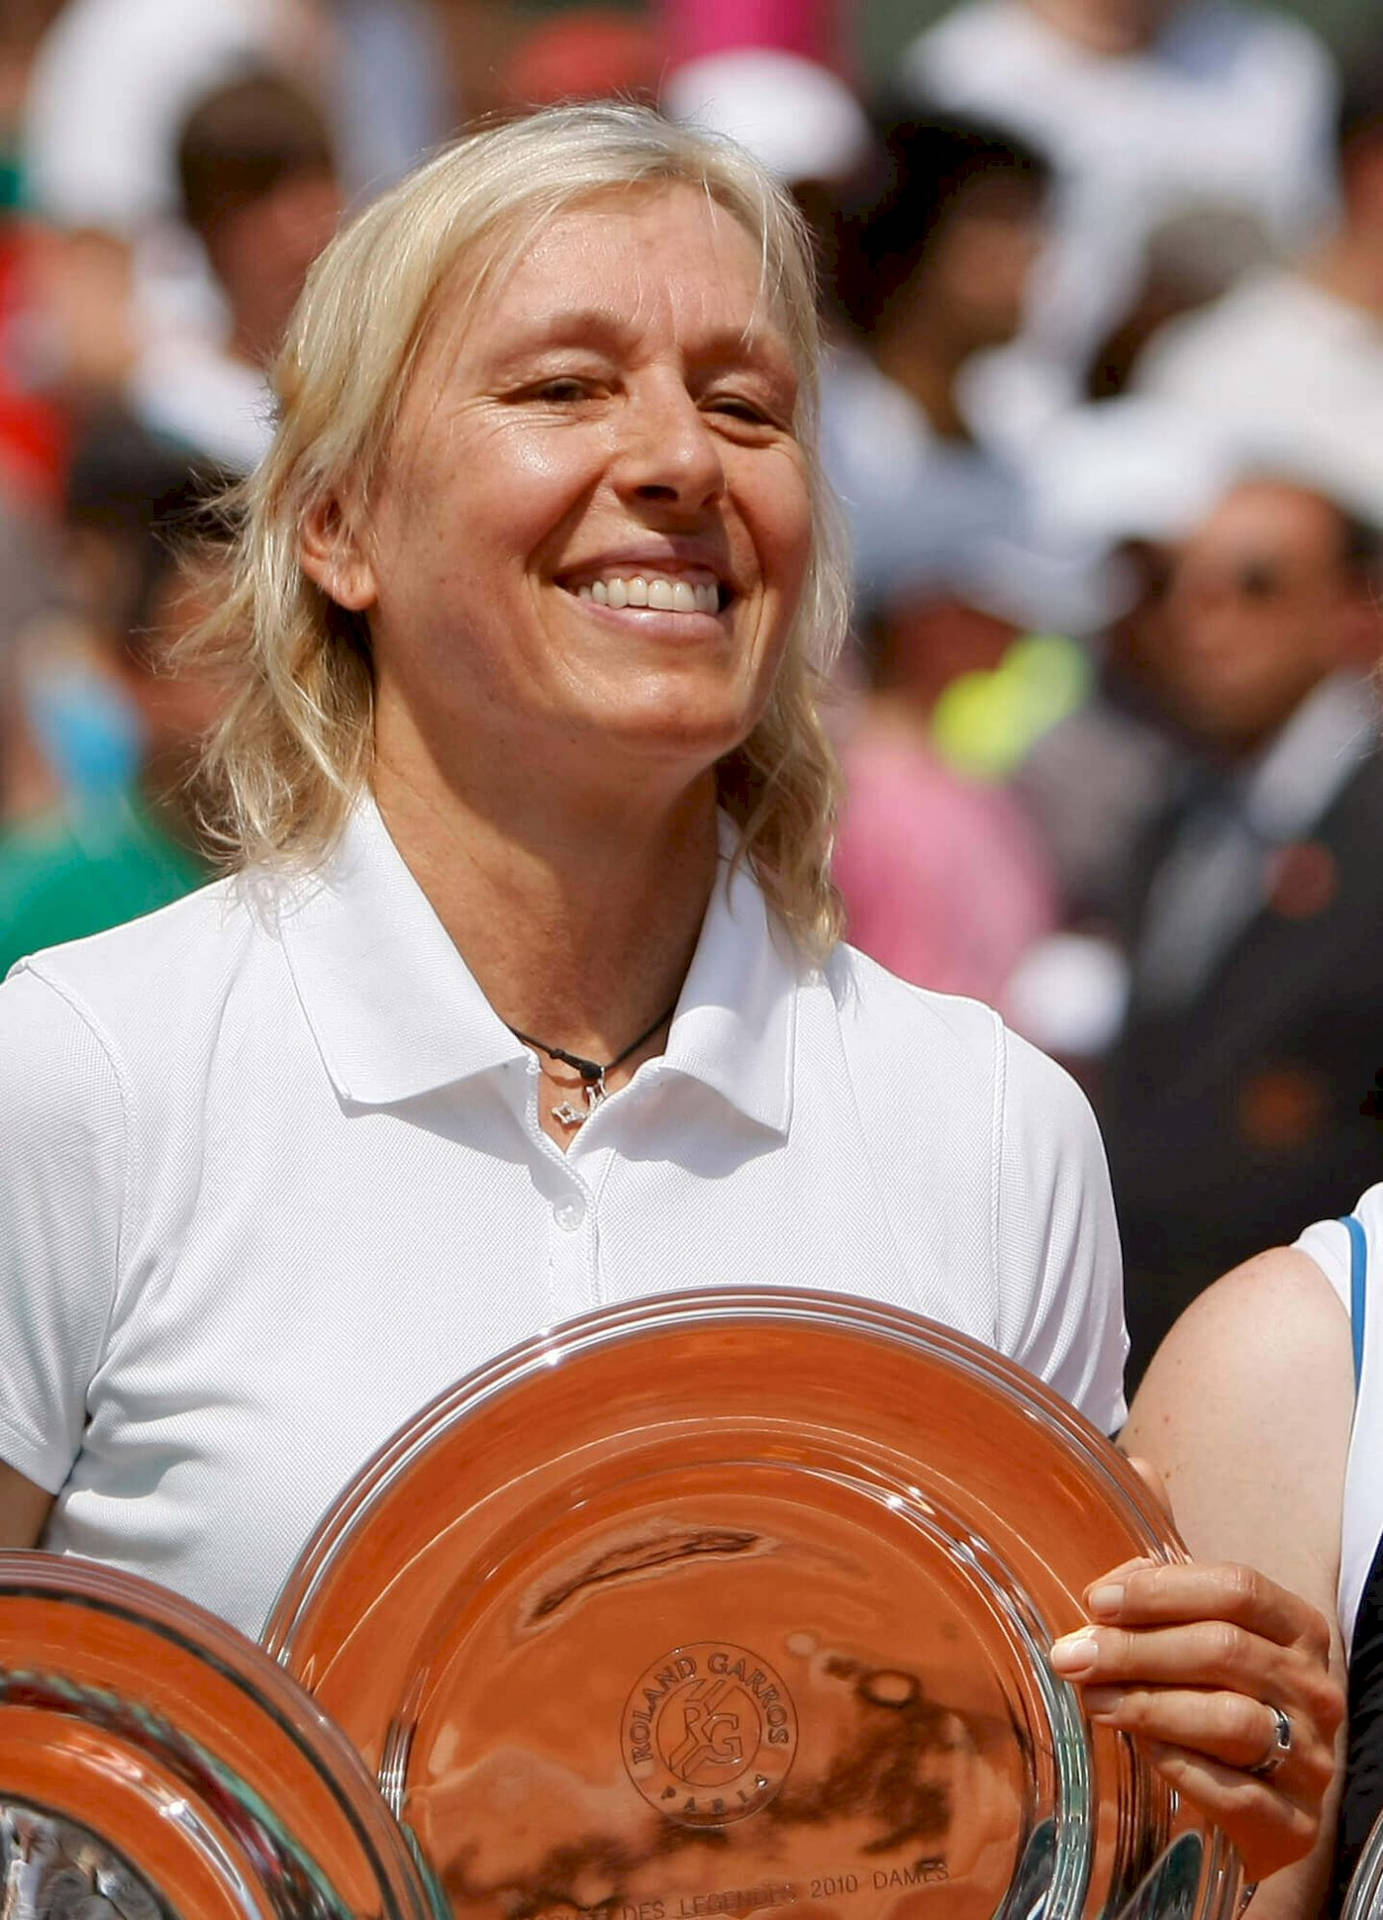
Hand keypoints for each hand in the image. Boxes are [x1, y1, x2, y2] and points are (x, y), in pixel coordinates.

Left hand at [1049, 1556, 1342, 1881]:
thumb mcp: (1199, 1643)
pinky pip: (1233, 1790)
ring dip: (1148, 1705)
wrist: (1263, 1808)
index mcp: (1298, 1631)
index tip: (1097, 1604)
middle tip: (1073, 1657)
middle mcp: (1315, 1690)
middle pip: (1225, 1650)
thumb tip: (1103, 1600)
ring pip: (1231, 1719)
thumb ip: (1158, 1610)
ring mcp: (1312, 1759)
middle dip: (1137, 1649)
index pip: (1237, 1590)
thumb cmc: (1219, 1701)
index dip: (1161, 1591)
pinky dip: (1178, 1763)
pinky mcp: (1297, 1823)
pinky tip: (1140, 1748)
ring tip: (1093, 1700)